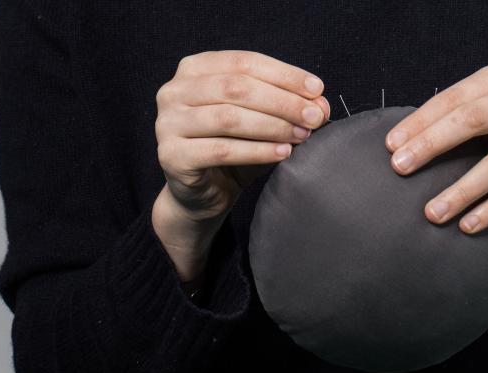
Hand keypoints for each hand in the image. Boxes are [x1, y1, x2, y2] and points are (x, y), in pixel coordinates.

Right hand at [152, 50, 330, 281]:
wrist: (202, 194)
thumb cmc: (231, 148)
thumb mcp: (260, 120)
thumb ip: (286, 106)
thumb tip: (321, 102)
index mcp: (194, 69)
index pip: (244, 62)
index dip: (284, 74)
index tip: (317, 89)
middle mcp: (173, 91)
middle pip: (236, 88)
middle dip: (282, 101)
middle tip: (314, 117)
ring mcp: (167, 123)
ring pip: (229, 118)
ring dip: (272, 126)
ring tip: (302, 135)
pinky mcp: (171, 156)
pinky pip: (222, 150)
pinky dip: (257, 151)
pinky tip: (283, 153)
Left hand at [385, 62, 487, 233]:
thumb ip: (461, 114)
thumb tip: (402, 144)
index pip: (455, 98)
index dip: (421, 122)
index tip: (391, 147)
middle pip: (474, 120)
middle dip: (432, 144)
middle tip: (400, 169)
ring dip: (462, 191)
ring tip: (432, 213)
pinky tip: (468, 225)